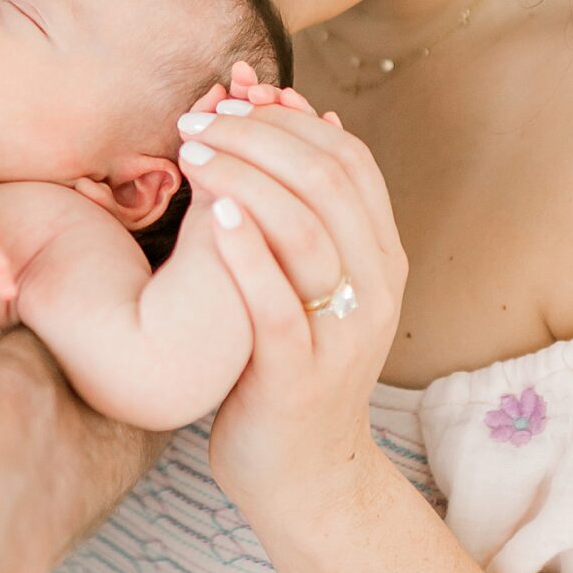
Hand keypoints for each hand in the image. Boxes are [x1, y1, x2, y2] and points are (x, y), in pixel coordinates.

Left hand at [177, 76, 406, 521]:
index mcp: (381, 259)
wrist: (305, 477)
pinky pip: (277, 304)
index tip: (235, 95)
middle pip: (327, 182)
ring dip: (245, 177)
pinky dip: (246, 255)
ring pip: (306, 231)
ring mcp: (342, 335)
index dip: (291, 117)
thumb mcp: (314, 284)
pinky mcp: (300, 377)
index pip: (349, 160)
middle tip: (198, 116)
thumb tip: (314, 119)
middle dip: (258, 135)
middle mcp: (375, 290)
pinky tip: (212, 217)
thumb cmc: (292, 367)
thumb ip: (312, 213)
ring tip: (191, 150)